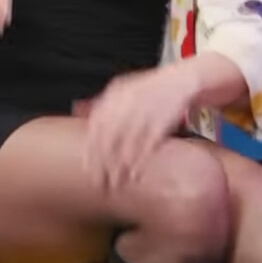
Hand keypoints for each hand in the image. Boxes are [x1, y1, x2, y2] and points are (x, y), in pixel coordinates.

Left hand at [80, 66, 197, 188]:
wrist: (184, 79)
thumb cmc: (154, 88)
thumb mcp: (125, 87)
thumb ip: (104, 102)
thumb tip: (77, 111)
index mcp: (117, 93)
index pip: (97, 124)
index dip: (91, 148)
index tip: (87, 166)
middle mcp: (129, 101)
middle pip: (110, 137)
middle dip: (103, 163)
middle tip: (99, 182)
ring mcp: (147, 110)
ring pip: (128, 144)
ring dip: (120, 167)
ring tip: (115, 183)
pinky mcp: (164, 120)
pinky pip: (149, 145)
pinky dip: (140, 162)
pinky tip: (135, 175)